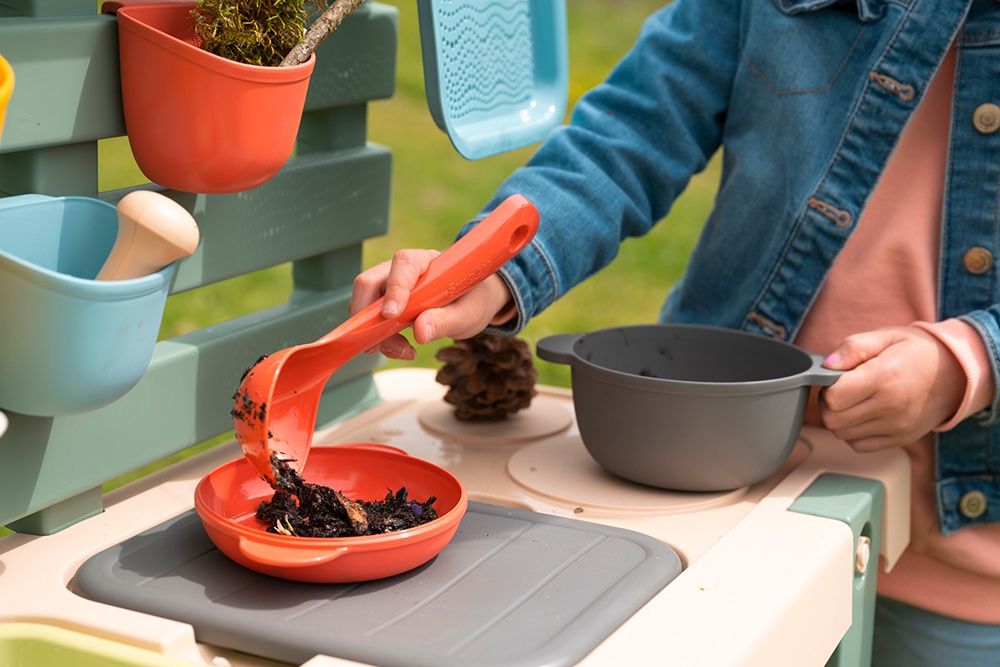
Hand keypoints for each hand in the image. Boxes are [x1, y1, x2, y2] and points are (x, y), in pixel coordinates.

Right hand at [349, 249, 514, 358]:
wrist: (474, 302)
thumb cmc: (472, 300)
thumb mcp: (469, 313)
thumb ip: (447, 320)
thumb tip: (420, 332)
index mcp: (427, 261)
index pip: (403, 264)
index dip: (394, 288)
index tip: (392, 315)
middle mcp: (402, 270)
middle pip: (370, 282)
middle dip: (368, 315)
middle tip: (381, 344)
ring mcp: (390, 286)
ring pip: (365, 304)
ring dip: (374, 332)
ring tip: (403, 350)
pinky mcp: (385, 304)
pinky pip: (370, 319)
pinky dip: (379, 338)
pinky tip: (402, 349)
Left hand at [820, 326, 964, 451]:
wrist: (956, 373)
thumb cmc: (916, 352)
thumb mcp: (885, 337)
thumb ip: (853, 348)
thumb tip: (826, 364)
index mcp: (885, 378)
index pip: (833, 398)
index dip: (826, 387)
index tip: (835, 378)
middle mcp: (891, 407)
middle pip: (833, 420)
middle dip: (829, 404)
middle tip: (842, 390)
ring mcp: (897, 427)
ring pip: (842, 434)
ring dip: (841, 419)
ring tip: (856, 401)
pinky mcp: (900, 439)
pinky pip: (859, 445)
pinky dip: (853, 433)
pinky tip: (864, 415)